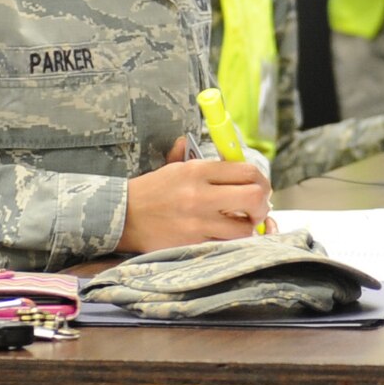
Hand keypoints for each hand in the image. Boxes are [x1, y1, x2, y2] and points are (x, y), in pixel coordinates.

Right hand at [117, 137, 271, 251]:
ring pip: (244, 228)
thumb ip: (191, 154)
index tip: (259, 187)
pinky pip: (225, 245)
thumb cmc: (150, 192)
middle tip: (257, 209)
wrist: (121, 217)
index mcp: (198, 171)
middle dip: (262, 204)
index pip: (247, 171)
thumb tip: (192, 140)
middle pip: (254, 197)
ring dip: (247, 228)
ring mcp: (197, 222)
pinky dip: (230, 242)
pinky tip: (224, 237)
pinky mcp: (191, 243)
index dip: (261, 181)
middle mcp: (201, 195)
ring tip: (240, 225)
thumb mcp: (172, 167)